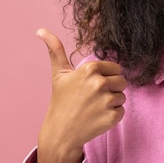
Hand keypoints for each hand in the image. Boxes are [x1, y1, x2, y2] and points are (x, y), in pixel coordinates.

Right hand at [35, 28, 126, 162]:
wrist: (61, 132)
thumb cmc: (61, 101)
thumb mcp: (59, 74)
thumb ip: (55, 50)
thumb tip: (41, 30)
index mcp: (90, 69)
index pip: (115, 68)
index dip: (106, 77)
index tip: (92, 86)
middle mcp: (99, 83)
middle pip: (122, 81)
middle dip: (111, 89)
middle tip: (93, 99)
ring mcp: (106, 101)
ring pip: (122, 97)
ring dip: (111, 103)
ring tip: (94, 108)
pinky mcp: (112, 117)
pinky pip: (121, 111)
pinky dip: (112, 116)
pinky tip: (97, 118)